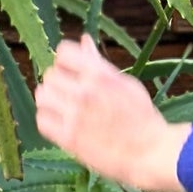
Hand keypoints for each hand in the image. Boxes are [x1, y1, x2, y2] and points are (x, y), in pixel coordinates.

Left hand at [34, 36, 187, 191]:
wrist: (150, 152)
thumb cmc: (142, 116)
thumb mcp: (125, 83)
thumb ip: (99, 63)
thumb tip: (84, 39)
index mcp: (100, 75)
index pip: (63, 53)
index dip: (66, 62)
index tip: (72, 72)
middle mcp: (85, 92)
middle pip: (50, 75)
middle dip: (59, 82)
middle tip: (71, 94)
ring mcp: (75, 116)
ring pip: (42, 95)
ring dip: (50, 99)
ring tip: (63, 107)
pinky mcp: (69, 139)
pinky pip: (42, 120)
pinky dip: (48, 120)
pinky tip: (60, 122)